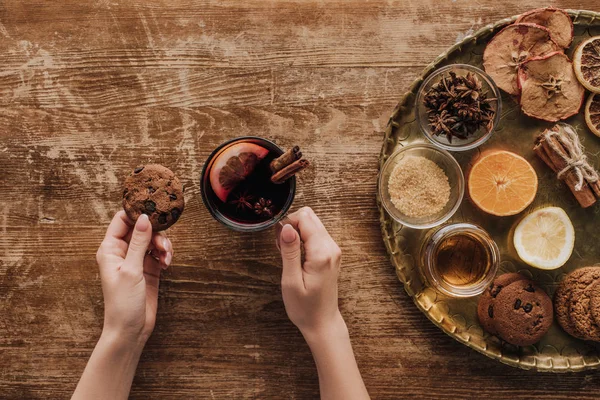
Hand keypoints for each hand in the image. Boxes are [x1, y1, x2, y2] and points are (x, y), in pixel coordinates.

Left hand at [96, 211, 172, 345]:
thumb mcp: (131, 269)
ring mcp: (136, 260)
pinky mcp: (149, 269)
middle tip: (162, 243)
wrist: (130, 329)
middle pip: (141, 228)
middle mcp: (122, 251)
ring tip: (166, 257)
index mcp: (110, 248)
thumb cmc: (122, 303)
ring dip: (163, 244)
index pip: (122, 220)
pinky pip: (159, 252)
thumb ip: (138, 242)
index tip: (154, 212)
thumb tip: (145, 218)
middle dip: (155, 232)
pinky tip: (167, 264)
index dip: (137, 214)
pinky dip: (166, 254)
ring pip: (153, 239)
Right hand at [279, 207, 342, 340]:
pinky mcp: (331, 253)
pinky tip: (295, 256)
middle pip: (310, 216)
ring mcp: (333, 250)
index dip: (287, 223)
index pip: (305, 218)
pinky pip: (315, 234)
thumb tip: (286, 226)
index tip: (278, 242)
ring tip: (287, 254)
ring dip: (296, 232)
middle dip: (291, 225)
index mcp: (322, 253)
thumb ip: (289, 251)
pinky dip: (302, 238)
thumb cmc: (304, 307)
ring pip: (312, 223)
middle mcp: (331, 247)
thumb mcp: (291, 281)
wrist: (322, 323)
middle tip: (281, 247)